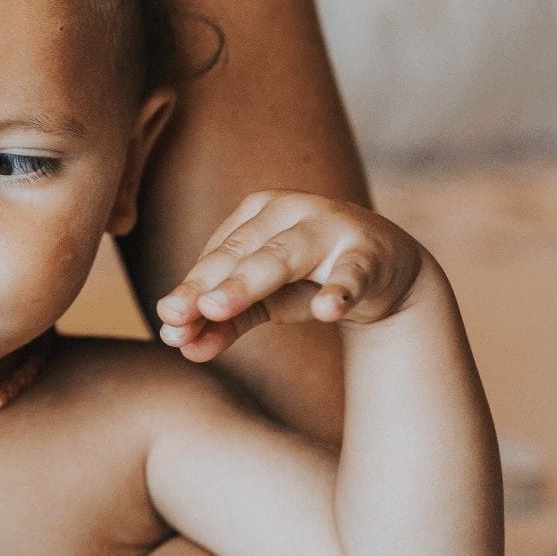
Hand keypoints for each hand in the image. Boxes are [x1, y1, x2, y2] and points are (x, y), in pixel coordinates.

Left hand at [155, 190, 426, 361]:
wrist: (387, 275)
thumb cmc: (309, 279)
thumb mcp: (263, 300)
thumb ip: (223, 321)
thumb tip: (178, 345)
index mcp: (256, 213)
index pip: (217, 256)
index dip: (191, 291)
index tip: (168, 322)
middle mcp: (289, 210)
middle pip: (242, 253)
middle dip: (210, 285)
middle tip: (179, 313)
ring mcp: (331, 228)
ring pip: (285, 256)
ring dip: (249, 283)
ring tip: (216, 309)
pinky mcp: (369, 255)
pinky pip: (352, 274)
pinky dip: (339, 291)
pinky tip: (326, 310)